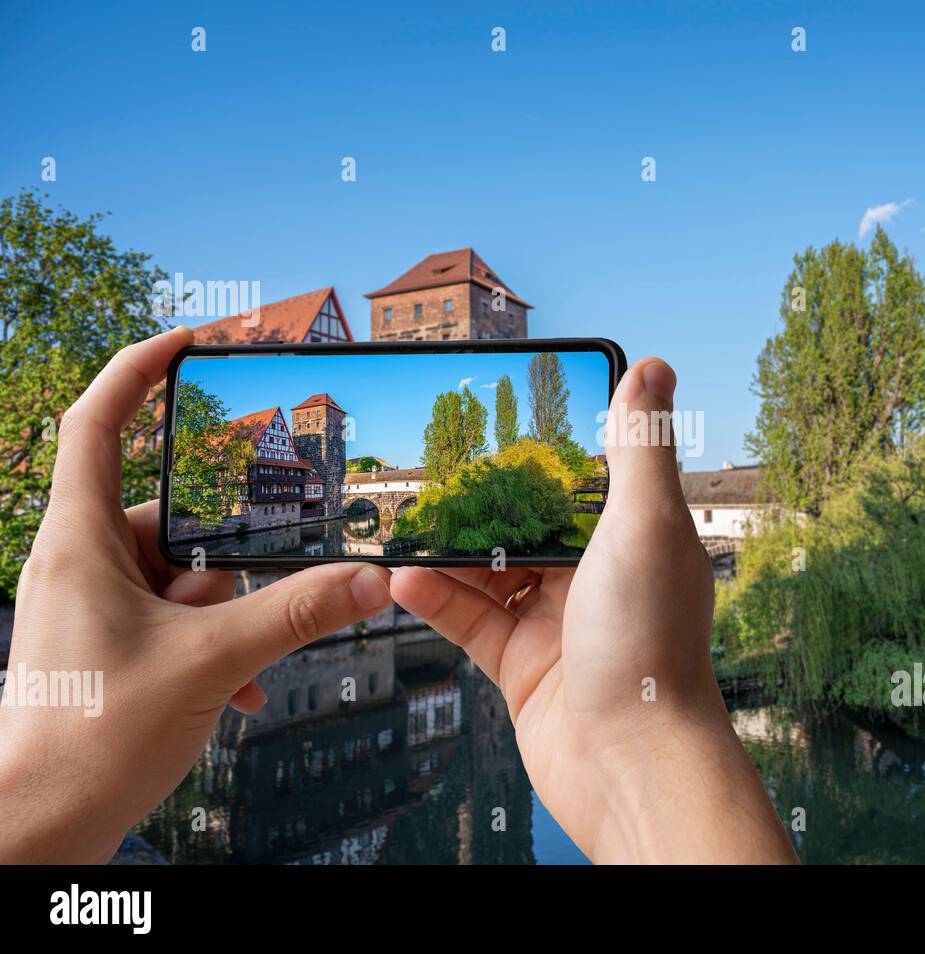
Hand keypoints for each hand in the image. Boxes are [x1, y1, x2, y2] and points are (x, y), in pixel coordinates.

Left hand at [0, 326, 392, 862]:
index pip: (98, 422)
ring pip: (184, 575)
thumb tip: (367, 580)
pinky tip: (236, 689)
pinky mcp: (112, 642)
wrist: (38, 828)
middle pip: (174, 516)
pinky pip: (177, 618)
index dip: (139, 370)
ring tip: (237, 669)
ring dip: (226, 616)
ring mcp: (96, 604)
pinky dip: (213, 645)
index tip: (191, 343)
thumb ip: (296, 613)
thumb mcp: (210, 663)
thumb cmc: (87, 743)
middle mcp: (83, 562)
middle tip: (242, 605)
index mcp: (80, 542)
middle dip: (226, 562)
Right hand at [390, 358, 797, 862]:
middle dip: (483, 499)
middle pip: (529, 525)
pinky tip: (401, 577)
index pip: (585, 479)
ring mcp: (557, 623)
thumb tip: (653, 369)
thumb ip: (639, 448)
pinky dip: (435, 598)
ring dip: (448, 548)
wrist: (629, 763)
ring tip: (403, 517)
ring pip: (491, 570)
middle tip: (432, 466)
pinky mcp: (521, 665)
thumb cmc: (650, 644)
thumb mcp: (645, 525)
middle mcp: (598, 579)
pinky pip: (469, 619)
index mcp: (636, 540)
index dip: (545, 450)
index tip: (501, 416)